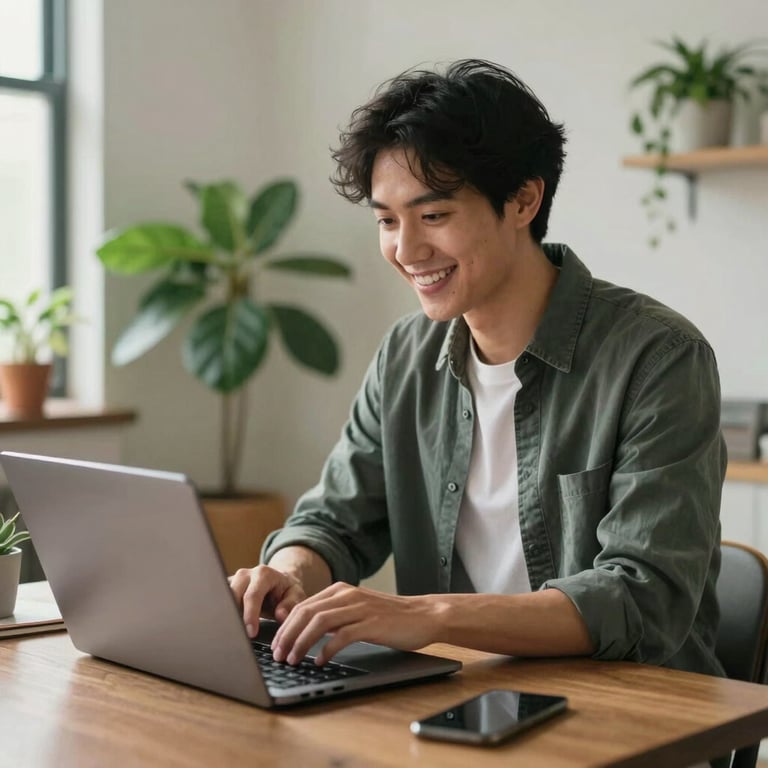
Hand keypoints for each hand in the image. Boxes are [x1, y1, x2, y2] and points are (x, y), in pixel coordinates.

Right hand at [229, 565, 306, 637]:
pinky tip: (226, 628)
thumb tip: (280, 615)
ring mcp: (233, 580)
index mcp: (263, 574)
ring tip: (232, 634)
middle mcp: (245, 574)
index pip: (252, 596)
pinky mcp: (226, 588)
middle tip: (238, 637)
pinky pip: (219, 602)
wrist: (278, 581)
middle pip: (232, 596)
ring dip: (226, 616)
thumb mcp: (296, 595)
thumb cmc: (286, 590)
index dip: (250, 615)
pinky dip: (222, 615)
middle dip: (234, 617)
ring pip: (222, 599)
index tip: (251, 633)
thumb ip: (290, 604)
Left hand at [270, 582, 437, 664]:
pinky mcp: (372, 623)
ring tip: (293, 660)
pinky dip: (326, 650)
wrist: (424, 615)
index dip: (285, 626)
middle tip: (278, 655)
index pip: (303, 606)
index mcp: (341, 590)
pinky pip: (342, 636)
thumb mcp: (357, 609)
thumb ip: (334, 614)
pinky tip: (320, 662)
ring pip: (319, 622)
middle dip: (287, 635)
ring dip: (301, 643)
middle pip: (306, 613)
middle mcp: (347, 595)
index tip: (275, 645)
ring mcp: (359, 608)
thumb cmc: (390, 617)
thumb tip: (305, 631)